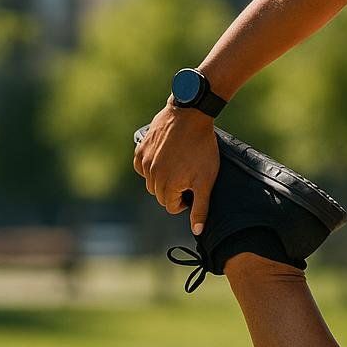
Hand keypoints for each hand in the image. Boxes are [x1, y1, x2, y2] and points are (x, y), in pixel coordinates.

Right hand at [133, 102, 218, 234]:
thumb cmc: (202, 148)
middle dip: (173, 191)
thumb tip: (197, 231)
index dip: (184, 201)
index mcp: (167, 186)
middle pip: (159, 195)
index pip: (170, 206)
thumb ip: (201, 207)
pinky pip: (141, 166)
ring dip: (162, 179)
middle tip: (187, 177)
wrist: (191, 115)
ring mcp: (144, 161)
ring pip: (149, 181)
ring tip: (178, 167)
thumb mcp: (206, 180)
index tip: (193, 189)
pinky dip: (150, 166)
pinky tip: (164, 158)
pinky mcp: (140, 148)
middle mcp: (151, 176)